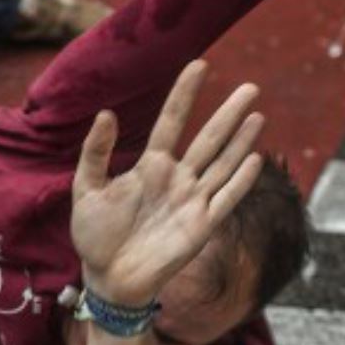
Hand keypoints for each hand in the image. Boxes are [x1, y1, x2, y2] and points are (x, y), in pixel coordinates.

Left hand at [72, 61, 264, 307]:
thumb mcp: (87, 189)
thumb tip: (106, 113)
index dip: (184, 95)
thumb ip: (95, 153)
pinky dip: (240, 181)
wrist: (108, 279)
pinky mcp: (201, 226)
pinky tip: (255, 159)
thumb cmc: (95, 236)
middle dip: (228, 113)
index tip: (199, 65)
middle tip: (250, 87)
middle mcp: (177, 178)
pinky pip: (226, 200)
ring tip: (257, 115)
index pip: (171, 122)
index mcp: (150, 166)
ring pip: (223, 164)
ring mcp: (192, 201)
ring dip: (241, 141)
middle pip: (208, 138)